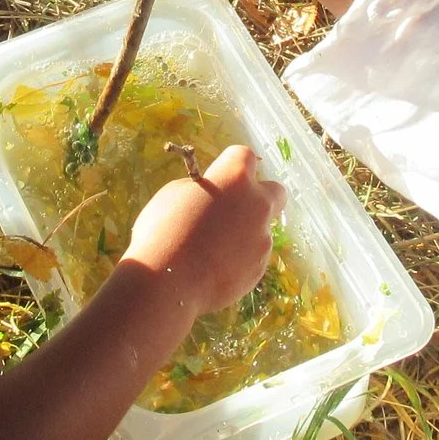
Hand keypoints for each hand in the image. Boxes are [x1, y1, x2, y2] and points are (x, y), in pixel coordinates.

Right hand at [120, 143, 283, 314]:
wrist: (167, 284)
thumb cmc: (163, 231)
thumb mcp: (173, 195)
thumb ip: (202, 190)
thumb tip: (212, 197)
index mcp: (235, 178)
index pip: (243, 155)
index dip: (230, 164)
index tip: (217, 176)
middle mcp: (257, 204)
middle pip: (275, 191)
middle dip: (259, 196)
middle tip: (233, 208)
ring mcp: (262, 239)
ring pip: (260, 229)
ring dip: (242, 233)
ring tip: (209, 251)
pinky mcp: (259, 269)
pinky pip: (252, 258)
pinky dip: (237, 260)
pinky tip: (211, 270)